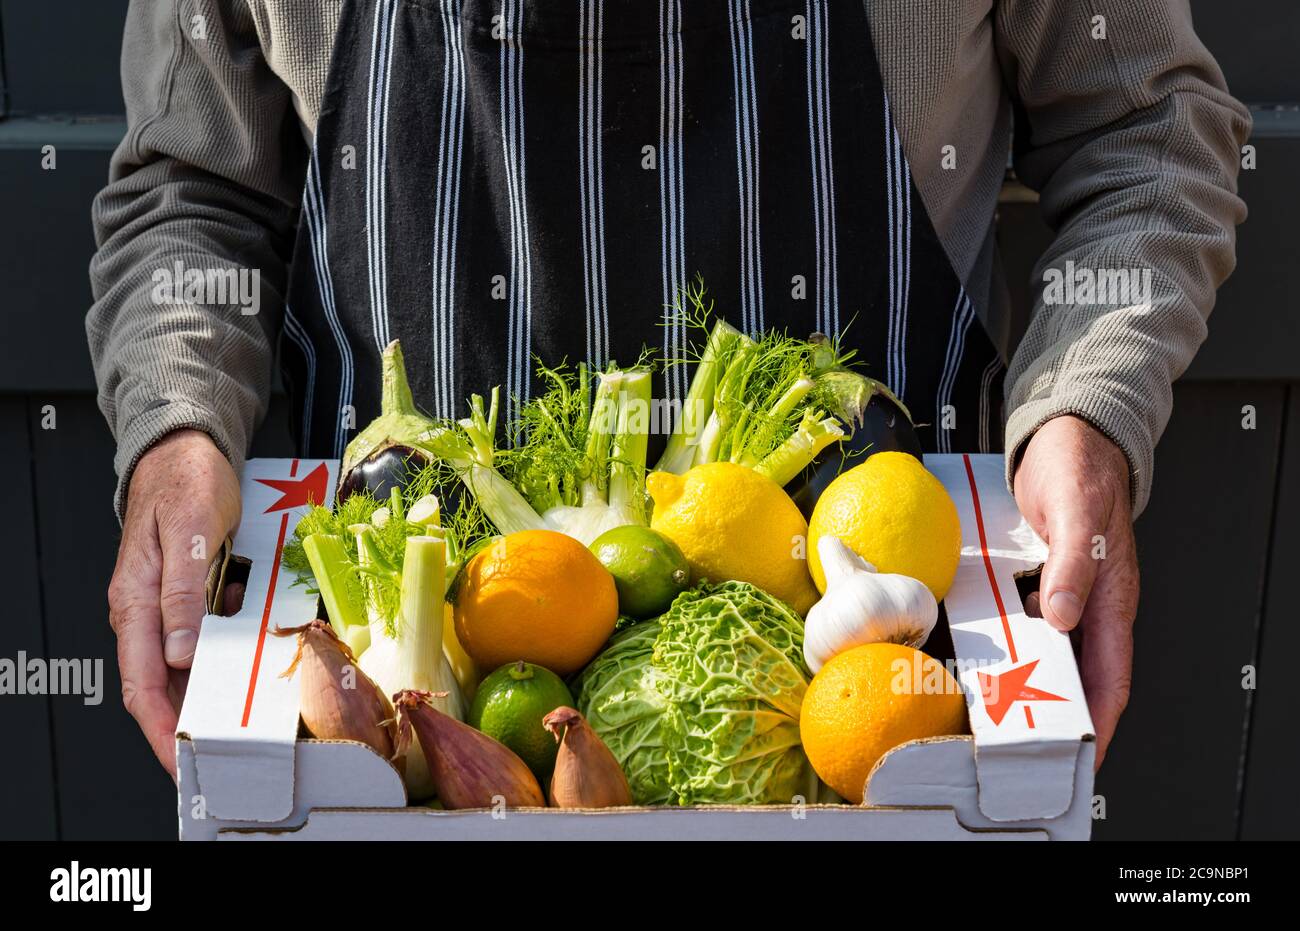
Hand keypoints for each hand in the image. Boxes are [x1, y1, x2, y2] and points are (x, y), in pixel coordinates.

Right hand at [108, 429, 242, 776]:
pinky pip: (202, 631)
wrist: (187, 449)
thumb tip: (179, 652)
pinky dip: (223, 643)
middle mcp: (144, 609)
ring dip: (210, 681)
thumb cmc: (185, 482)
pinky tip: (245, 638)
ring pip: (185, 661)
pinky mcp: (185, 592)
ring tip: (241, 701)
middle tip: (221, 747)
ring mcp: (164, 602)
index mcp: (136, 601)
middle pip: (162, 684)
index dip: (160, 730)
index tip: (182, 759)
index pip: (143, 685)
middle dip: (187, 720)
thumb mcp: (191, 534)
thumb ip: (182, 593)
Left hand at [1012, 415, 1138, 768]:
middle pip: (1076, 672)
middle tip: (1020, 742)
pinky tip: (980, 650)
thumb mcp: (1075, 512)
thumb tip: (1061, 616)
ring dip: (1025, 676)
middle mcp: (1089, 602)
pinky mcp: (1039, 578)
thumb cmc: (1080, 469)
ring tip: (992, 708)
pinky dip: (1006, 638)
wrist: (1065, 435)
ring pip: (1046, 649)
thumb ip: (1072, 565)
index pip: (1111, 676)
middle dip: (1054, 711)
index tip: (1081, 754)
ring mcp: (1064, 592)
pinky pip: (1022, 618)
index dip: (1098, 719)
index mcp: (1112, 597)